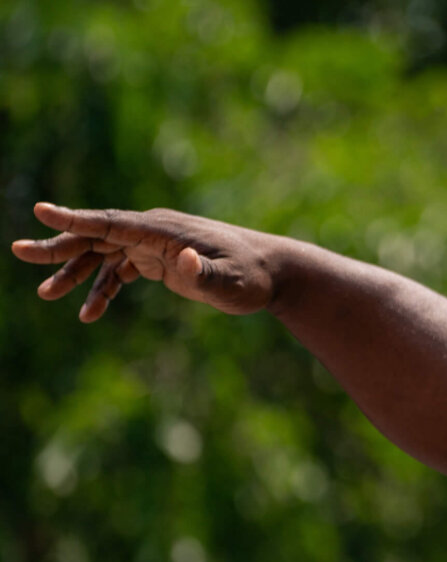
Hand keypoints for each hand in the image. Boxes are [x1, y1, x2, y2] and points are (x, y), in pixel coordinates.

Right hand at [11, 203, 286, 320]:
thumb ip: (202, 274)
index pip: (112, 222)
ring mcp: (155, 246)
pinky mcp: (160, 261)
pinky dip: (103, 290)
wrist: (273, 273)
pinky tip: (89, 315)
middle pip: (98, 235)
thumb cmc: (252, 276)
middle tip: (20, 253)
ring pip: (104, 254)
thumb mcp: (230, 282)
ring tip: (47, 295)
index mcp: (163, 231)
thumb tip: (180, 259)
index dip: (76, 219)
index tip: (41, 211)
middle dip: (60, 246)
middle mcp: (154, 232)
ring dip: (76, 272)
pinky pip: (121, 272)